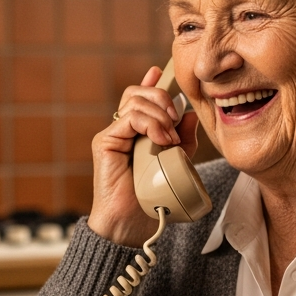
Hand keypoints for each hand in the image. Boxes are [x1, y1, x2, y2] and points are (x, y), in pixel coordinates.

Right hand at [87, 66, 199, 245]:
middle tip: (176, 121)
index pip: (141, 98)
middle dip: (163, 99)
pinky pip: (129, 118)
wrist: (130, 224)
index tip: (160, 72)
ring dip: (159, 115)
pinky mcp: (106, 142)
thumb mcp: (177, 163)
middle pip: (139, 94)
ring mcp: (113, 134)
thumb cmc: (152, 199)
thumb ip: (184, 139)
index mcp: (137, 133)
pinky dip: (150, 124)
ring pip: (135, 101)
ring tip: (169, 139)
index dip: (151, 83)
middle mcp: (123, 130)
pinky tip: (161, 140)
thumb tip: (190, 114)